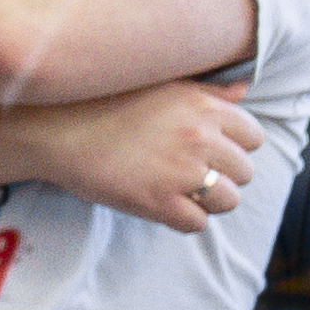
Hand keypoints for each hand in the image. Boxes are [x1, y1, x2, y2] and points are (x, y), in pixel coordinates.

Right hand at [40, 78, 274, 233]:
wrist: (55, 130)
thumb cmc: (105, 104)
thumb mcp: (162, 86)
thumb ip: (207, 91)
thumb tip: (242, 90)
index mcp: (205, 108)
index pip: (253, 137)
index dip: (233, 146)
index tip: (209, 150)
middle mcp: (200, 138)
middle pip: (244, 172)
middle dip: (222, 175)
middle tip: (189, 173)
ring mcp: (181, 172)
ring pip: (227, 201)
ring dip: (208, 201)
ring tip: (179, 192)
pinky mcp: (159, 202)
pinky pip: (197, 223)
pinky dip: (184, 219)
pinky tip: (163, 206)